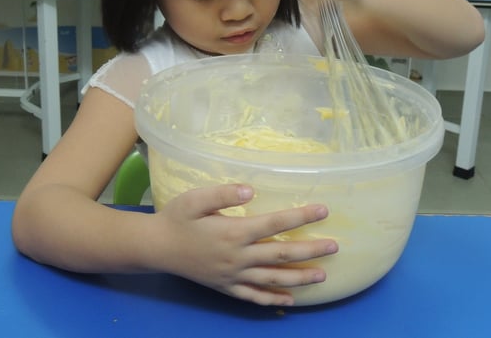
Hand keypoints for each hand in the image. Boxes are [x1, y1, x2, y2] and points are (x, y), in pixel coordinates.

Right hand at [154, 184, 337, 306]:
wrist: (156, 247)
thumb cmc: (177, 218)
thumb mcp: (195, 199)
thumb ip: (223, 193)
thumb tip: (250, 189)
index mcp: (234, 232)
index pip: (275, 224)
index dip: (301, 217)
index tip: (323, 210)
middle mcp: (238, 257)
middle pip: (281, 255)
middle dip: (310, 251)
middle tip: (334, 247)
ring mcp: (233, 275)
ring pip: (272, 279)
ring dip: (299, 278)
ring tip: (322, 276)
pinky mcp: (226, 287)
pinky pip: (253, 297)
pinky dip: (272, 299)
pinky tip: (289, 301)